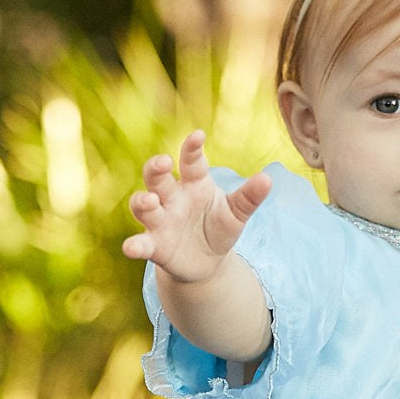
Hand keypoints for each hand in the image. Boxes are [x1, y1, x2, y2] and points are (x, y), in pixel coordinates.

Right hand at [122, 131, 271, 283]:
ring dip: (142, 201)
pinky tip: (131, 247)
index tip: (198, 136)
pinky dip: (135, 244)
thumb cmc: (219, 228)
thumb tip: (268, 180)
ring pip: (143, 205)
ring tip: (149, 201)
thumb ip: (248, 198)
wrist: (207, 262)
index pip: (191, 162)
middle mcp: (172, 198)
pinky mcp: (154, 246)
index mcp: (194, 184)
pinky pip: (141, 243)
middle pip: (157, 178)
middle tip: (163, 162)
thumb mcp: (236, 214)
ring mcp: (160, 221)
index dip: (192, 148)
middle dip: (156, 168)